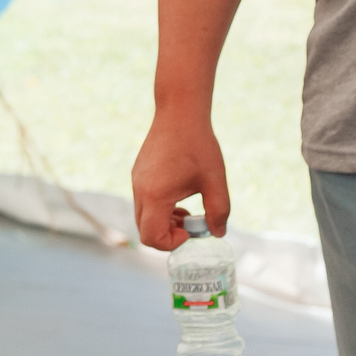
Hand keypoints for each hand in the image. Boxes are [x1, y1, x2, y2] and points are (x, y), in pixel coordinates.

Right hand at [132, 108, 230, 249]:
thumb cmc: (198, 145)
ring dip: (164, 221)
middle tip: (191, 224)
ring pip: (143, 216)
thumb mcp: (215, 182)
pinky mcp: (138, 174)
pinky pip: (144, 202)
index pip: (152, 237)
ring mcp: (136, 181)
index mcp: (155, 195)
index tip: (191, 230)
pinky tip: (179, 193)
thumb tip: (217, 233)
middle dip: (168, 235)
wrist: (179, 113)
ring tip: (187, 209)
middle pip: (144, 230)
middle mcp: (139, 190)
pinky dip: (159, 208)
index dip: (172, 243)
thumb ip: (219, 212)